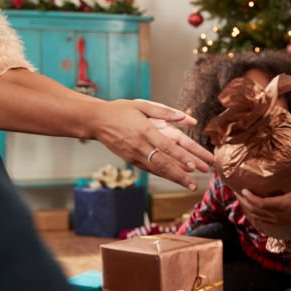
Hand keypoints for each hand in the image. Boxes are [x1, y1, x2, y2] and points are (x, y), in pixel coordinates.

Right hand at [90, 100, 212, 189]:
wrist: (96, 121)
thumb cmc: (120, 110)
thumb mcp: (142, 105)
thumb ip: (164, 111)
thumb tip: (185, 116)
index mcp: (145, 130)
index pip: (166, 147)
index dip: (180, 157)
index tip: (193, 166)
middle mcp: (140, 146)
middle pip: (163, 164)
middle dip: (180, 176)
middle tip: (195, 185)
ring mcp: (134, 155)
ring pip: (157, 170)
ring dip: (175, 178)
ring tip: (190, 185)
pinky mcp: (131, 160)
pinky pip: (150, 169)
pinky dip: (164, 175)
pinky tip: (176, 178)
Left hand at [236, 151, 290, 235]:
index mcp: (279, 204)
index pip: (258, 203)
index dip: (249, 197)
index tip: (242, 190)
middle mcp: (275, 214)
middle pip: (254, 210)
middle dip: (244, 202)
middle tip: (237, 193)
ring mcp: (276, 220)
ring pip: (257, 217)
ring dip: (248, 209)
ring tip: (242, 200)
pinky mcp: (278, 224)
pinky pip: (262, 221)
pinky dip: (254, 216)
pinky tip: (252, 211)